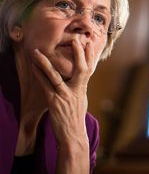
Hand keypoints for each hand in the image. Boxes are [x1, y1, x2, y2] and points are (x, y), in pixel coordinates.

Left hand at [32, 37, 92, 173]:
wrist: (73, 134)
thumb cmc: (76, 117)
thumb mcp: (81, 100)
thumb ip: (79, 87)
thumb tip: (80, 78)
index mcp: (83, 88)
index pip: (88, 69)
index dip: (89, 55)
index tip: (88, 43)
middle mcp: (76, 90)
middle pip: (80, 69)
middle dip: (78, 54)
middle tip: (75, 40)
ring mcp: (65, 95)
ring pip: (56, 76)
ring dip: (46, 63)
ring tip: (39, 52)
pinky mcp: (54, 102)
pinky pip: (46, 86)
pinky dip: (39, 75)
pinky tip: (34, 67)